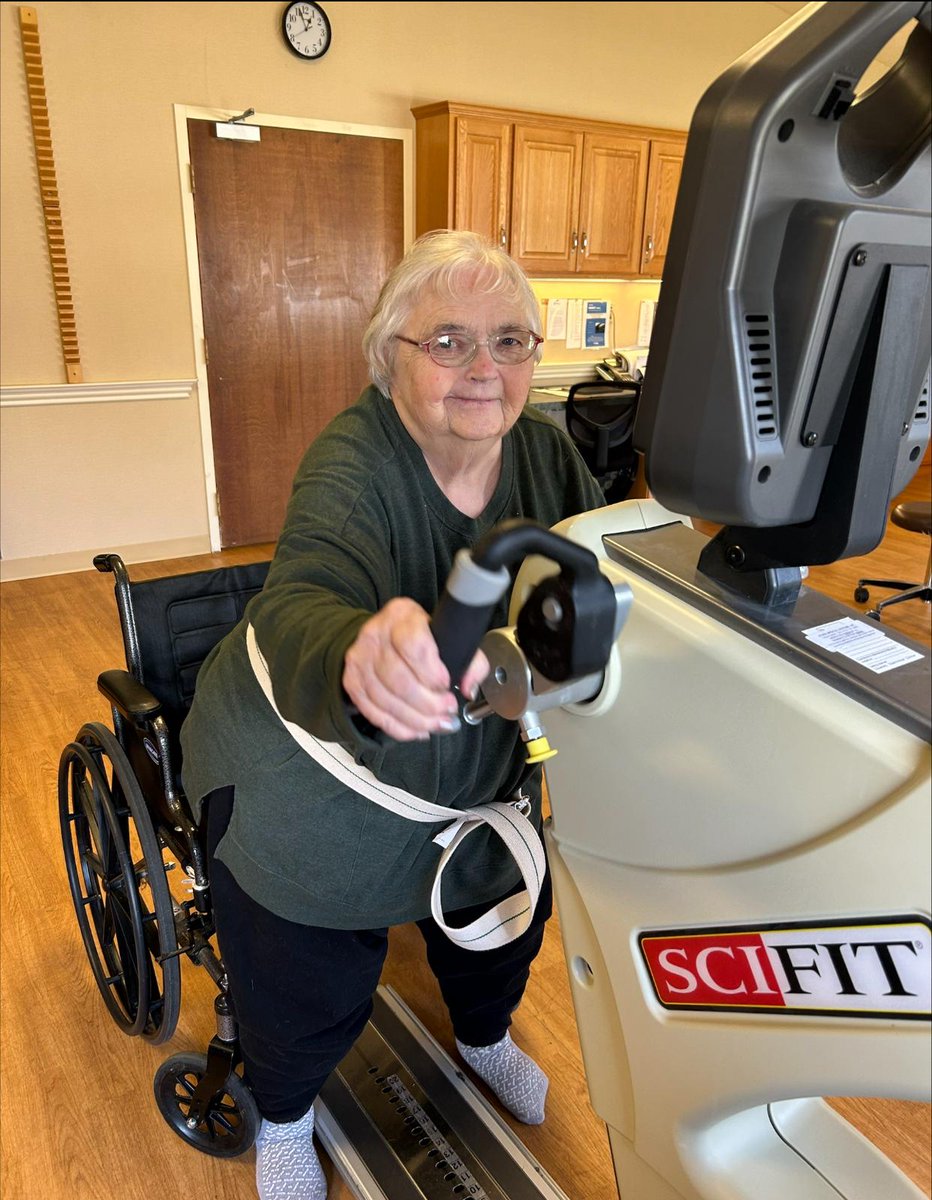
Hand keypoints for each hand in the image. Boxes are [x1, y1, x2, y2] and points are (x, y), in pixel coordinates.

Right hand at [343, 598, 488, 741]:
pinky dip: (398, 728)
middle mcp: (376, 635)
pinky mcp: (352, 681)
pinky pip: (375, 713)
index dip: (432, 673)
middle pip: (400, 679)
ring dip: (416, 720)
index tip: (446, 686)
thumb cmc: (419, 638)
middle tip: (447, 711)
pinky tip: (417, 729)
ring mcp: (360, 659)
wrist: (381, 637)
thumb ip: (469, 661)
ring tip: (436, 723)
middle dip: (428, 704)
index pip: (414, 646)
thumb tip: (469, 688)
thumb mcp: (447, 637)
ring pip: (387, 700)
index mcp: (402, 616)